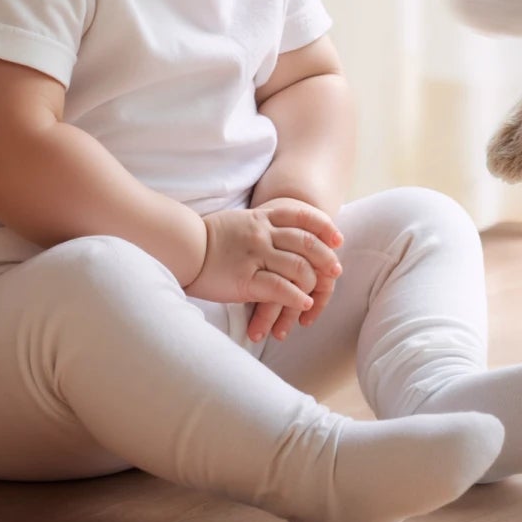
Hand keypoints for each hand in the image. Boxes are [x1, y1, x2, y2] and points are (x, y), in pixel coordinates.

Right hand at [183, 200, 342, 332]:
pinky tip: (304, 305)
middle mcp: (263, 234)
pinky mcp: (245, 279)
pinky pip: (279, 289)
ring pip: (298, 266)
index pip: (303, 217)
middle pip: (307, 242)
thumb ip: (261, 224)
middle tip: (336, 270)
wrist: (182, 247)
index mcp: (262, 217)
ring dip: (314, 281)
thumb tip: (279, 230)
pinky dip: (296, 297)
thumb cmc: (208, 236)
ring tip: (319, 291)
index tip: (338, 239)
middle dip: (326, 257)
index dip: (324, 227)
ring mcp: (255, 256)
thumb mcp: (239, 221)